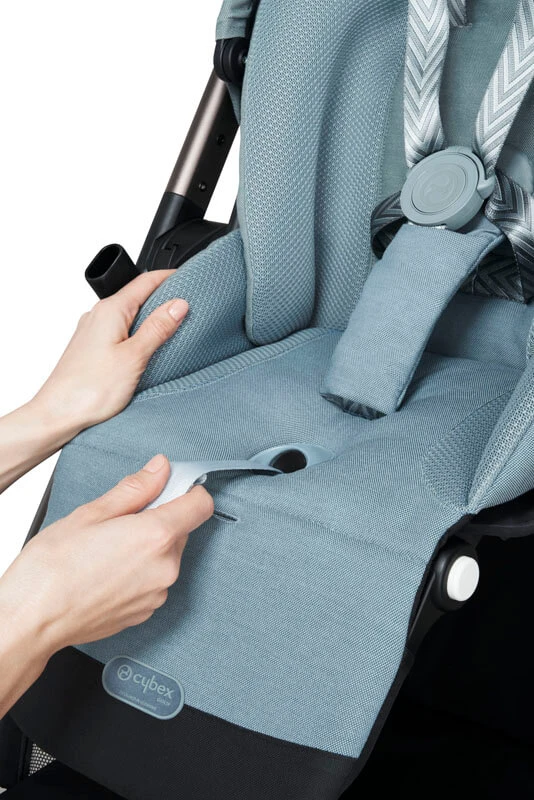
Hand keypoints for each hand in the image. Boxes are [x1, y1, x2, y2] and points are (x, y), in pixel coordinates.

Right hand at [0, 455, 213, 652]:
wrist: (32, 620)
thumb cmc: (52, 568)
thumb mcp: (92, 513)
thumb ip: (136, 488)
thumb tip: (161, 469)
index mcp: (156, 536)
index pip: (201, 505)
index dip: (187, 492)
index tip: (169, 488)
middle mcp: (165, 567)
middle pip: (182, 530)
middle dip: (159, 520)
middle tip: (120, 522)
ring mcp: (157, 594)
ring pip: (166, 557)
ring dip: (147, 548)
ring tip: (107, 550)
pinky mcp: (146, 612)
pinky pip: (153, 581)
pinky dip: (139, 573)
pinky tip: (107, 572)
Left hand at [33, 271, 187, 437]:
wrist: (57, 414)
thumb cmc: (88, 390)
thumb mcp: (134, 356)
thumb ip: (157, 328)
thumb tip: (178, 305)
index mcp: (110, 311)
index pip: (145, 281)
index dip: (169, 277)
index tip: (189, 278)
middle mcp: (98, 316)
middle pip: (136, 295)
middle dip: (162, 296)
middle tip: (187, 303)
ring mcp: (93, 332)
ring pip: (128, 314)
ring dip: (150, 315)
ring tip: (172, 325)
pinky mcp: (91, 348)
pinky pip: (119, 330)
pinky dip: (137, 332)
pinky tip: (147, 347)